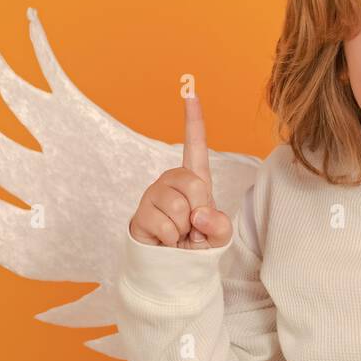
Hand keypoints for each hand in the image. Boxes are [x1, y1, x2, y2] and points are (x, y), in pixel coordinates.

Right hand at [127, 94, 232, 248]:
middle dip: (199, 210)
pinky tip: (167, 241)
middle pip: (194, 184)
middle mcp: (172, 180)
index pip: (195, 145)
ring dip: (185, 229)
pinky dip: (172, 239)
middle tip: (193, 225)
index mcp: (195, 179)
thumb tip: (199, 214)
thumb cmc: (198, 244)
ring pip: (179, 208)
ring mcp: (154, 195)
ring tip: (180, 233)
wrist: (173, 267)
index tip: (190, 92)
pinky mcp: (141, 213)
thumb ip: (219, 225)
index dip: (193, 120)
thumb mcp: (218, 235)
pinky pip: (166, 226)